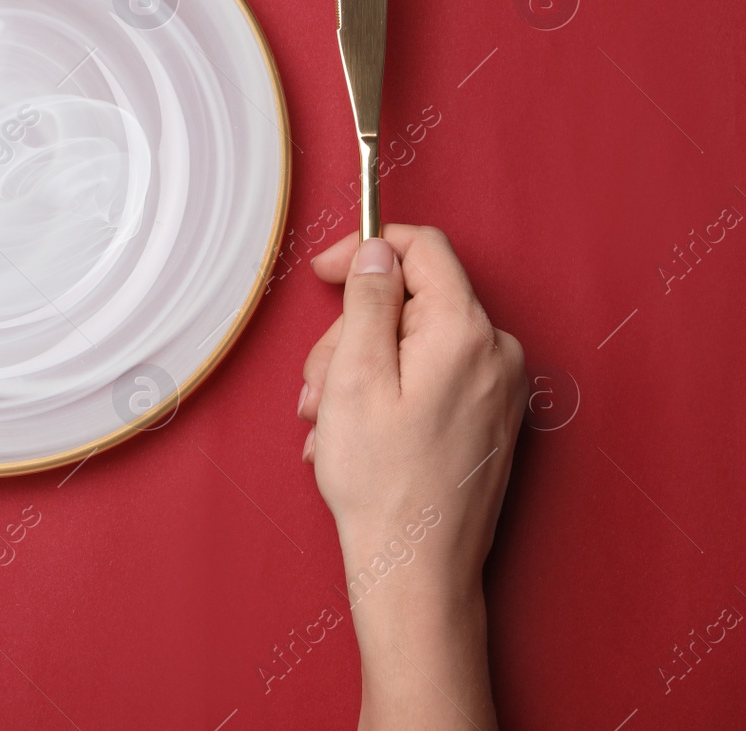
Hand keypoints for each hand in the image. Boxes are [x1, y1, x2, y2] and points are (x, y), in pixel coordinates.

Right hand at [299, 225, 524, 730]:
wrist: (417, 568)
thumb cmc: (384, 482)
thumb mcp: (355, 376)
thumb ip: (369, 300)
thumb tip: (377, 254)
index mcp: (466, 332)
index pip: (423, 249)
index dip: (366, 249)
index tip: (324, 271)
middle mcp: (496, 353)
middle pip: (411, 302)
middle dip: (352, 334)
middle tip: (318, 387)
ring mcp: (498, 389)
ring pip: (414, 342)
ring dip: (360, 371)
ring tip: (330, 424)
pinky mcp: (490, 418)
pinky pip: (430, 377)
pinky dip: (386, 394)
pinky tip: (357, 436)